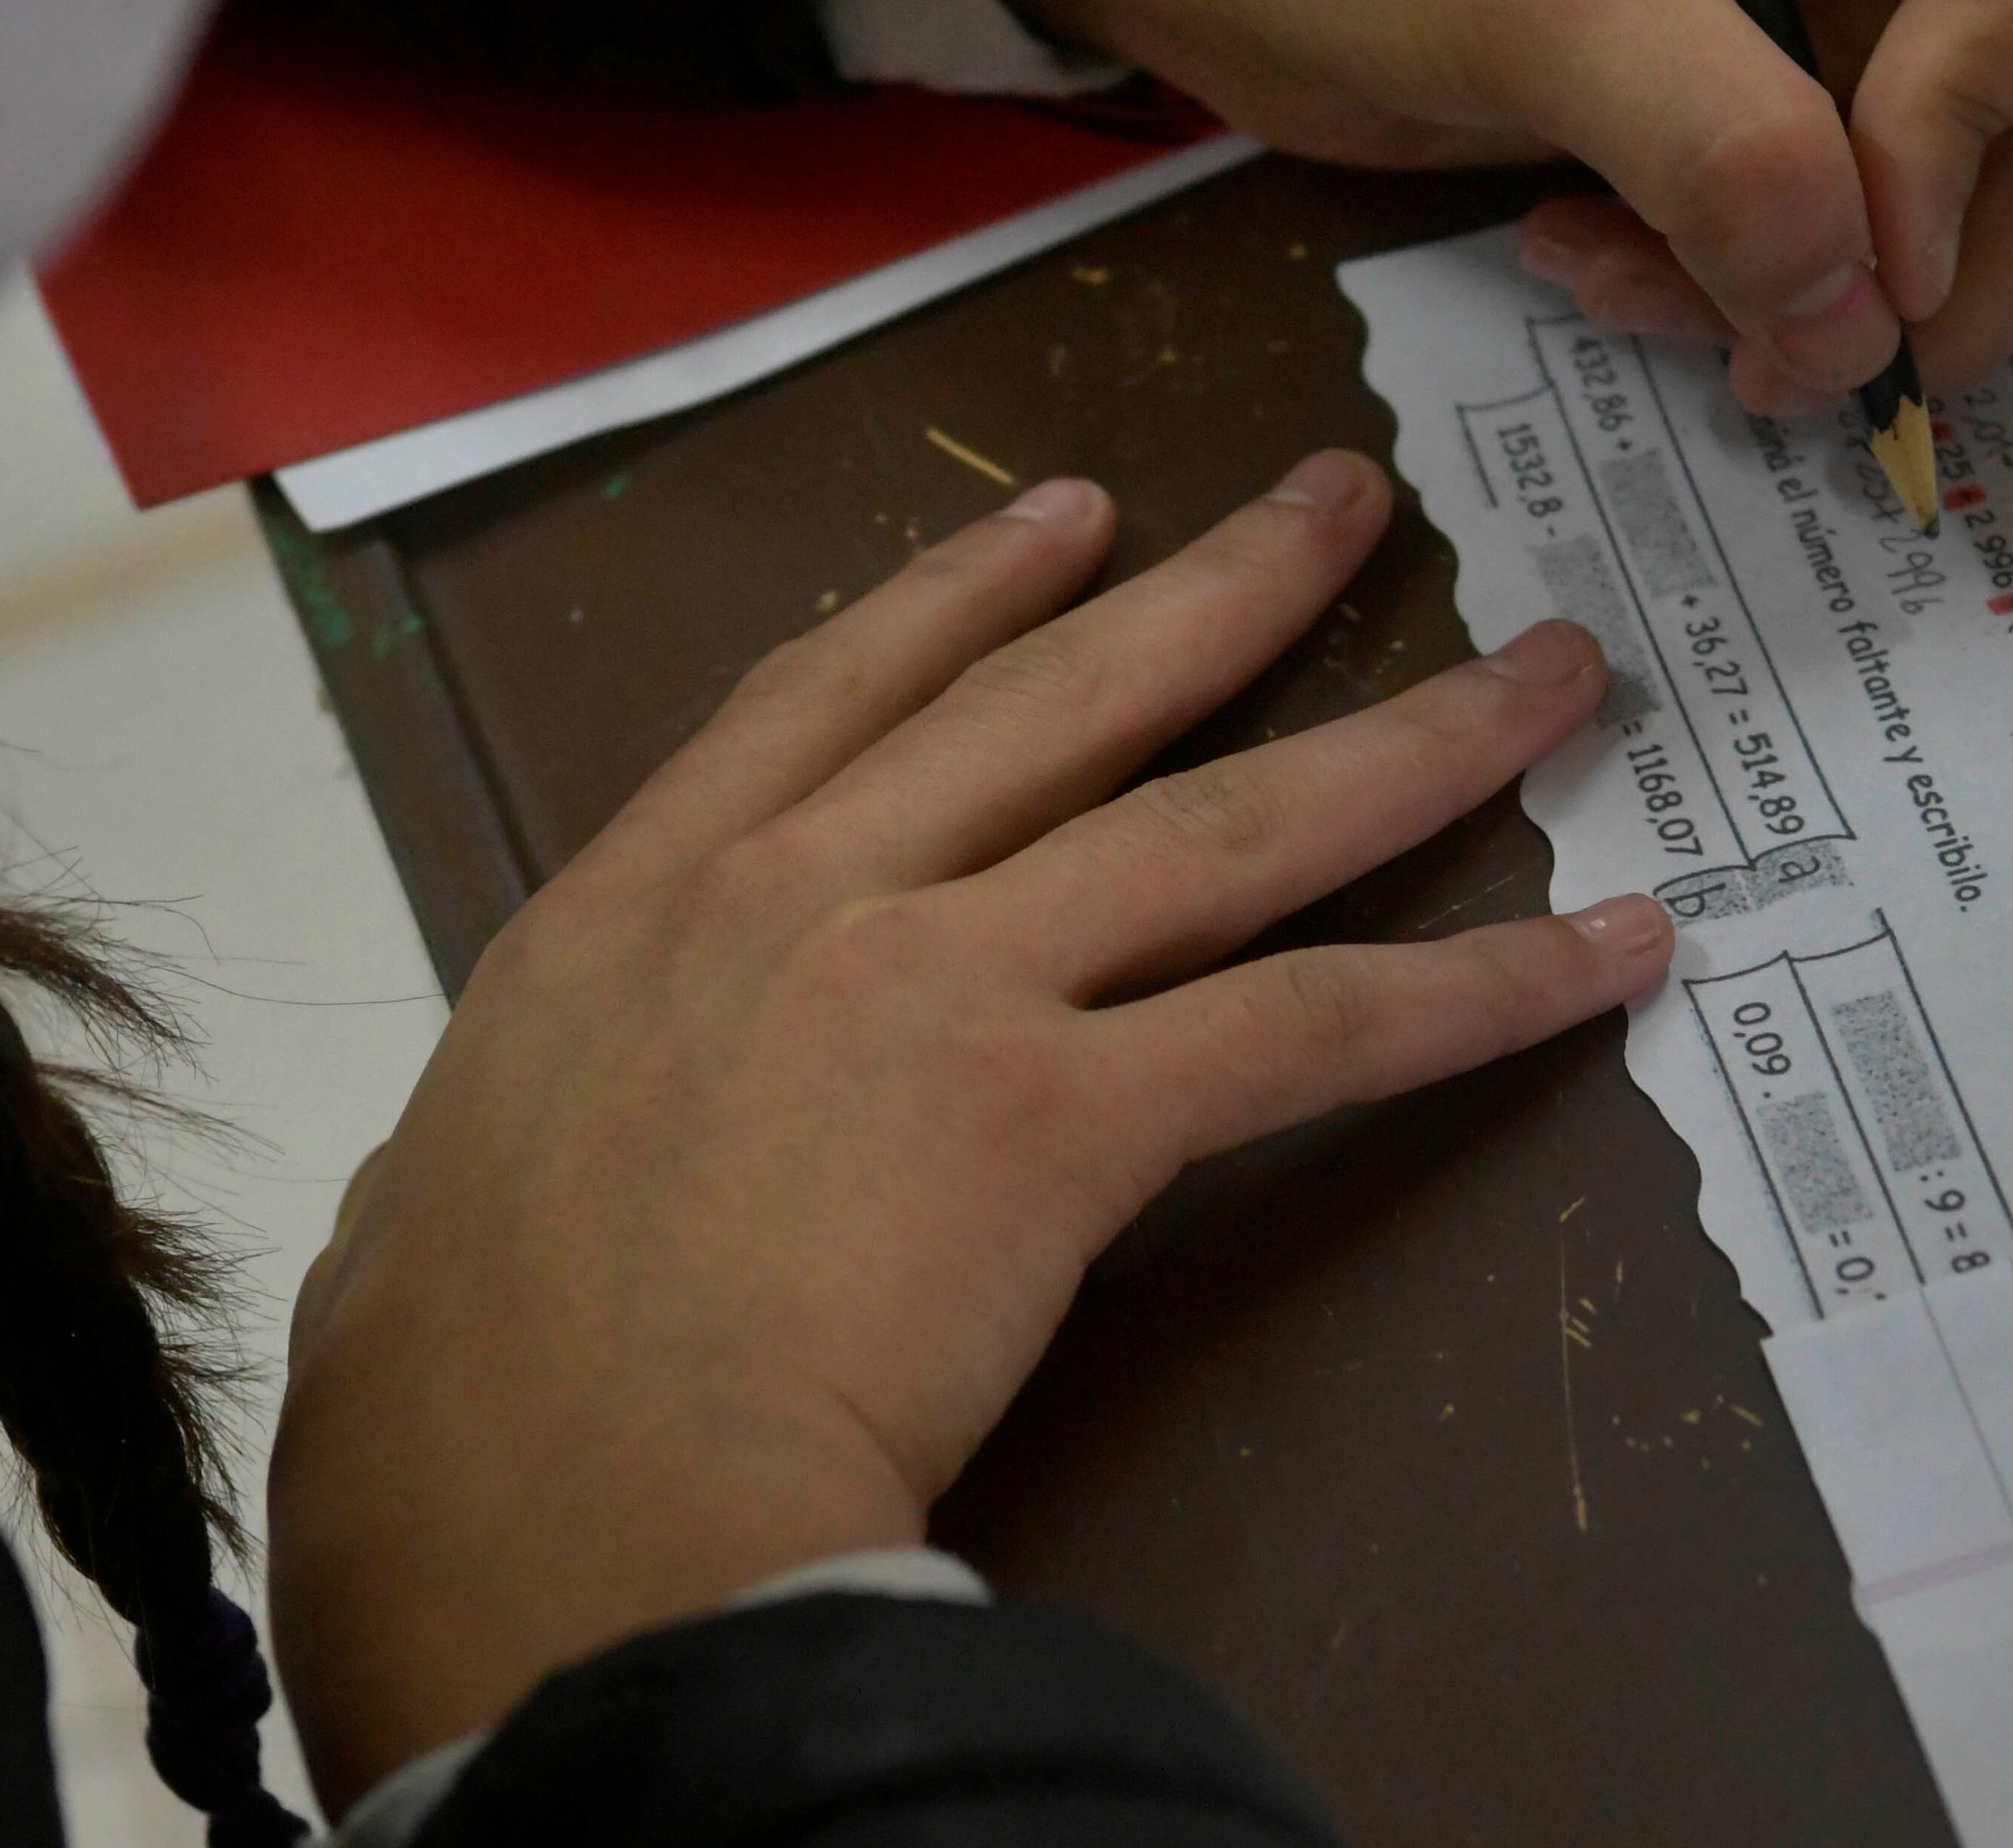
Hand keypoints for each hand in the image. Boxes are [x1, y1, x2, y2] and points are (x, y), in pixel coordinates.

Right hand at [265, 455, 1671, 1804]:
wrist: (555, 1513)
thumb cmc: (447, 1418)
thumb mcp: (409, 1232)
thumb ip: (464, 1184)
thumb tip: (423, 1220)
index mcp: (635, 910)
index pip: (828, 697)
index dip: (961, 595)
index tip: (1070, 521)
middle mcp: (800, 897)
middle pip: (1056, 700)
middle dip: (1218, 587)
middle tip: (1341, 500)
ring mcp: (940, 984)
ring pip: (1217, 824)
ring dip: (1406, 737)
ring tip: (1546, 671)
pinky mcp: (1061, 1114)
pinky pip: (1308, 1028)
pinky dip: (1476, 988)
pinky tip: (1604, 947)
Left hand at [918, 0, 2012, 414]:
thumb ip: (1718, 138)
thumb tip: (1858, 323)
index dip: (1990, 125)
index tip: (1850, 250)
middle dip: (1934, 247)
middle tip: (1763, 344)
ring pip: (1978, 196)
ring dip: (1825, 290)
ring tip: (1622, 289)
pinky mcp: (1781, 89)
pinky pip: (1857, 236)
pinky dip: (1755, 293)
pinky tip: (1600, 269)